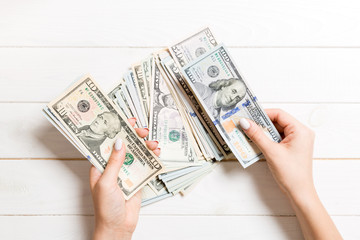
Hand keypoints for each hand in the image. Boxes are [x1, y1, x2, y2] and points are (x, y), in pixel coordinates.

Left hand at [90, 118, 159, 239]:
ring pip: (136, 153)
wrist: (119, 227)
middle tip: (142, 130)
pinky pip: (144, 164)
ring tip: (152, 143)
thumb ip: (114, 162)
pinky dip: (151, 157)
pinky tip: (156, 152)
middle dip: (134, 135)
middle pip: (124, 145)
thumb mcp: (106, 183)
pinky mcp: (137, 178)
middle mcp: (113, 166)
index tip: (125, 120)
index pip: (107, 143)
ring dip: (144, 146)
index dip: (116, 130)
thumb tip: (120, 142)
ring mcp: (126, 172)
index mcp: (100, 166)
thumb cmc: (105, 208)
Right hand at [240, 109, 341, 238]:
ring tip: (249, 132)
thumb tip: (245, 122)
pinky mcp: (291, 147)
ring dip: (262, 131)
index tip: (248, 116)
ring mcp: (297, 140)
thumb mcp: (271, 151)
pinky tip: (256, 141)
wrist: (299, 192)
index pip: (279, 114)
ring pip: (276, 129)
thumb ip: (257, 135)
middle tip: (246, 124)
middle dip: (261, 123)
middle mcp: (301, 133)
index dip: (262, 114)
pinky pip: (277, 138)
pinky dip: (266, 139)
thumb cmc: (291, 174)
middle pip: (277, 121)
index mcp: (300, 130)